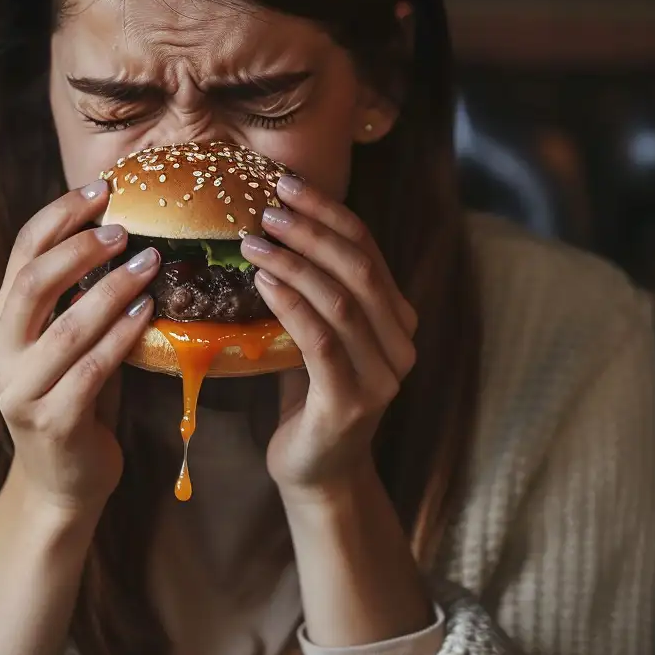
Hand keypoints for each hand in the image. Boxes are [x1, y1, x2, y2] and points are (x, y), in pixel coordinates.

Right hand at [0, 184, 162, 519]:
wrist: (64, 483)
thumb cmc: (79, 402)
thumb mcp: (72, 345)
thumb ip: (78, 301)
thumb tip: (124, 237)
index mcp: (2, 325)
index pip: (21, 255)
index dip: (58, 218)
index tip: (100, 190)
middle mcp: (1, 353)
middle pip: (31, 284)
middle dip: (78, 249)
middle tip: (123, 228)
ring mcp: (21, 391)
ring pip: (63, 329)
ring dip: (110, 291)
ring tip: (149, 263)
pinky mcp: (52, 422)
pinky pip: (89, 372)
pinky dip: (119, 340)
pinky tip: (145, 315)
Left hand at [243, 176, 418, 499]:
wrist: (317, 470)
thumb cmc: (309, 397)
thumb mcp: (320, 335)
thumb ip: (317, 292)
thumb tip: (271, 226)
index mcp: (397, 321)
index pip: (369, 251)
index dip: (329, 213)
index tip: (286, 185)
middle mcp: (401, 345)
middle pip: (359, 270)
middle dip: (311, 232)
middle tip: (266, 210)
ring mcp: (381, 377)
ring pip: (341, 302)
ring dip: (294, 264)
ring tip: (253, 242)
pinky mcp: (351, 403)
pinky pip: (322, 342)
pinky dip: (292, 306)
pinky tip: (264, 283)